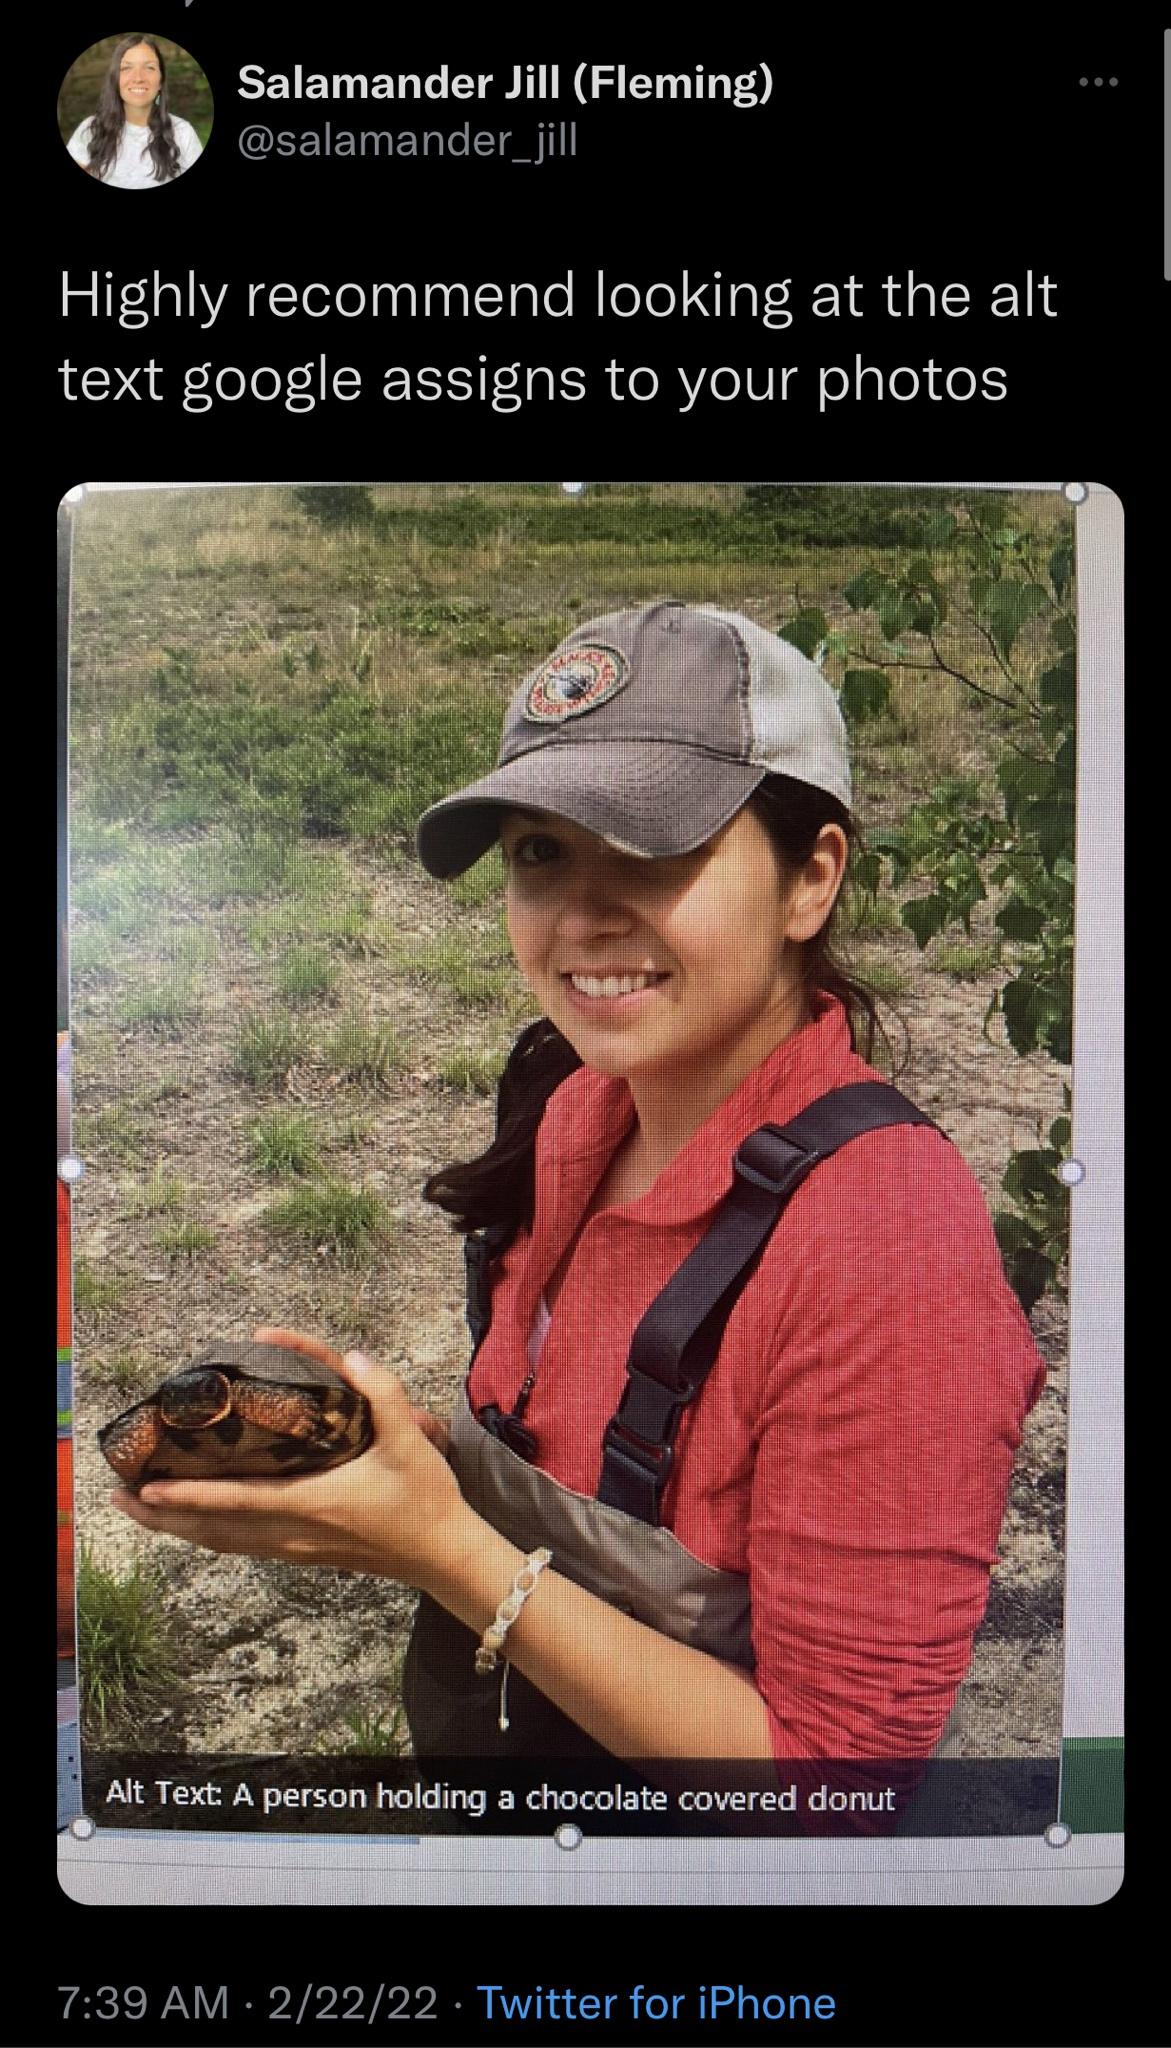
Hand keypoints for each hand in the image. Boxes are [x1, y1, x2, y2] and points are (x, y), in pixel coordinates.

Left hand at [111, 1327, 464, 1586]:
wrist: (445, 1554)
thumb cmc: (425, 1500)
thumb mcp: (409, 1441)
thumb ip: (381, 1393)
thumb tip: (351, 1355)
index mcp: (311, 1504)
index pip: (237, 1500)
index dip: (189, 1495)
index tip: (148, 1486)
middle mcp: (294, 1532)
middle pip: (214, 1530)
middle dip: (163, 1517)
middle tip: (120, 1498)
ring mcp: (297, 1548)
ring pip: (224, 1543)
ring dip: (179, 1529)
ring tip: (142, 1511)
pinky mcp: (305, 1554)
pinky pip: (243, 1546)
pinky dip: (210, 1535)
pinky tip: (199, 1525)